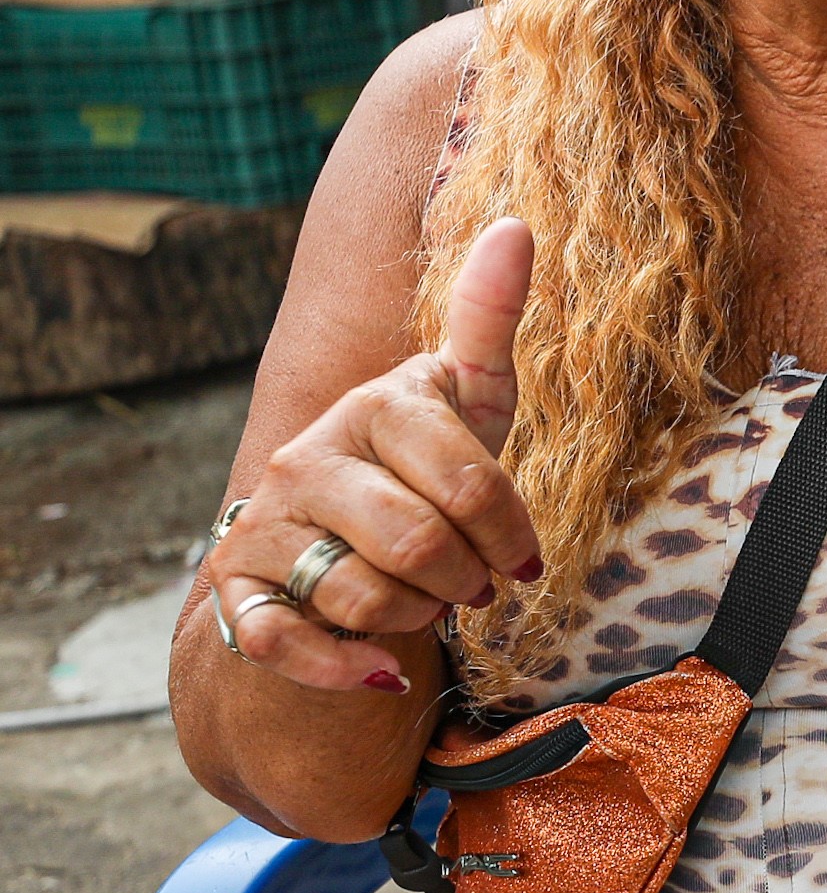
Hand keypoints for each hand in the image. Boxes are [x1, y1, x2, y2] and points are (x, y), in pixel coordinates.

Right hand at [208, 217, 546, 694]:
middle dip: (466, 581)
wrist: (333, 553)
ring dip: (416, 619)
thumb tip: (515, 223)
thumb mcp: (469, 405)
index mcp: (372, 406)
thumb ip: (488, 323)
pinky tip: (380, 669)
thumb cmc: (422, 473)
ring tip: (425, 607)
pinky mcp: (235, 591)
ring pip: (361, 592)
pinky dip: (343, 666)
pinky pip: (284, 641)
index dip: (510, 532)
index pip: (469, 479)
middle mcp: (305, 459)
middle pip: (418, 543)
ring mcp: (263, 524)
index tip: (523, 558)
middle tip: (474, 587)